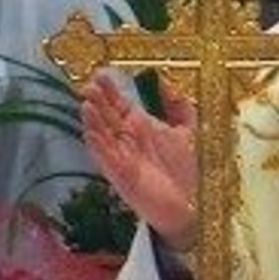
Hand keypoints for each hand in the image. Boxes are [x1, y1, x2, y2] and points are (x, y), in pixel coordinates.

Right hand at [81, 75, 197, 247]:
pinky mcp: (122, 176)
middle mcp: (127, 141)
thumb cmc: (186, 172)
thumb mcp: (187, 133)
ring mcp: (122, 158)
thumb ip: (180, 107)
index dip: (110, 89)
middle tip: (89, 86)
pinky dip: (98, 146)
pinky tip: (91, 133)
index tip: (101, 73)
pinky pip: (106, 159)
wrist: (191, 206)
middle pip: (107, 117)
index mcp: (140, 128)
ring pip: (102, 136)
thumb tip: (167, 82)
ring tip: (86, 105)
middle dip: (98, 102)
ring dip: (93, 122)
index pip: (119, 104)